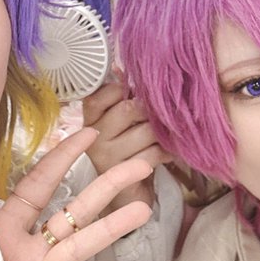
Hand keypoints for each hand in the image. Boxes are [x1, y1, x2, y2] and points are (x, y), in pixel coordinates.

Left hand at [0, 127, 151, 260]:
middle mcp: (30, 252)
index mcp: (5, 232)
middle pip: (73, 212)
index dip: (61, 159)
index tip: (87, 133)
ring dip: (110, 231)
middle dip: (105, 187)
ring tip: (143, 210)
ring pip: (80, 249)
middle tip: (140, 165)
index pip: (38, 186)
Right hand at [82, 80, 169, 211]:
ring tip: (169, 134)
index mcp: (90, 118)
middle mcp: (93, 136)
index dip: (124, 89)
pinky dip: (168, 151)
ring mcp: (106, 156)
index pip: (101, 93)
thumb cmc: (126, 150)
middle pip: (129, 108)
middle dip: (151, 110)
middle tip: (162, 114)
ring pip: (146, 131)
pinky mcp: (122, 174)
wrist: (123, 194)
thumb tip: (124, 66)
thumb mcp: (120, 122)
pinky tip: (169, 152)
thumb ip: (123, 97)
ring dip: (164, 132)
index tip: (139, 95)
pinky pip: (154, 153)